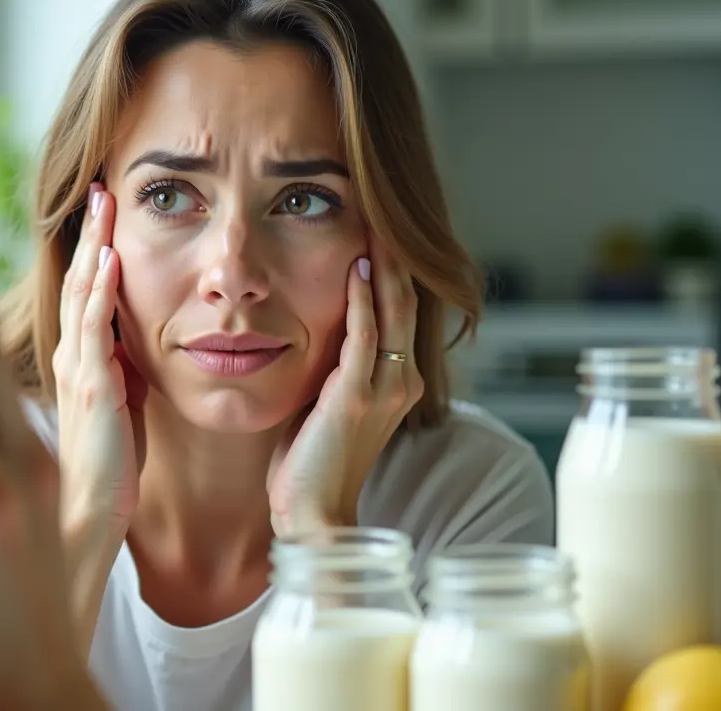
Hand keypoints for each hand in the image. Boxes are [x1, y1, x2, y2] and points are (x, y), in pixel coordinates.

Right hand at [52, 185, 142, 533]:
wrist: (86, 522)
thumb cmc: (104, 470)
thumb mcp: (117, 406)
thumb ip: (119, 370)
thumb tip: (134, 342)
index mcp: (77, 359)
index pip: (80, 288)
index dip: (88, 244)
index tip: (101, 202)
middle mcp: (70, 356)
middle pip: (75, 278)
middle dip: (85, 230)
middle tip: (95, 182)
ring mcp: (77, 370)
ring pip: (82, 293)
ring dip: (93, 244)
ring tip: (103, 199)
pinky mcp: (92, 391)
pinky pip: (95, 331)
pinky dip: (102, 291)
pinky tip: (113, 257)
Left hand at [268, 236, 423, 532]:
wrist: (313, 513)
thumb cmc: (312, 460)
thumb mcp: (330, 400)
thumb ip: (335, 363)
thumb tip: (317, 321)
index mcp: (399, 381)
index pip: (403, 310)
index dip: (394, 267)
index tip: (378, 225)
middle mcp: (403, 381)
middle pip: (408, 300)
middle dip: (396, 253)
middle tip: (383, 207)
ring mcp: (385, 389)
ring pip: (394, 311)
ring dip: (384, 264)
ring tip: (376, 222)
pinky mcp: (357, 396)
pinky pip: (366, 336)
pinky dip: (363, 299)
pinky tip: (357, 267)